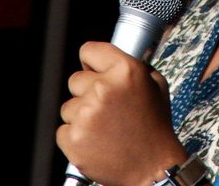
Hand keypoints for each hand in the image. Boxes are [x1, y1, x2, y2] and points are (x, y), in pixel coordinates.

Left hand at [56, 41, 188, 185]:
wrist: (153, 169)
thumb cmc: (155, 129)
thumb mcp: (155, 86)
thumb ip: (133, 66)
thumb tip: (110, 59)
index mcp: (124, 71)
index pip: (89, 50)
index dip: (91, 62)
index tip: (94, 71)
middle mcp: (103, 89)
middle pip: (75, 80)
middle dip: (87, 92)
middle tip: (108, 109)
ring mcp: (86, 114)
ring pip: (68, 107)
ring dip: (82, 116)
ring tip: (105, 128)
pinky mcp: (74, 138)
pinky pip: (63, 130)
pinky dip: (76, 137)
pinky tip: (96, 141)